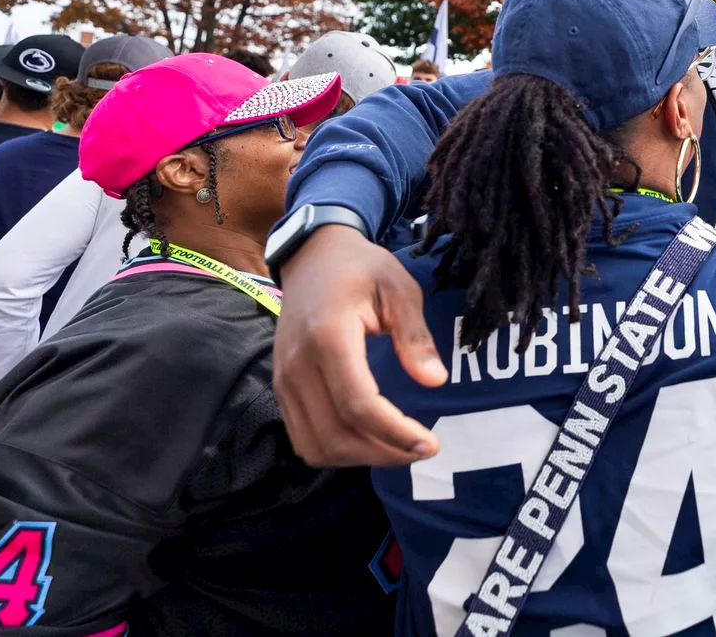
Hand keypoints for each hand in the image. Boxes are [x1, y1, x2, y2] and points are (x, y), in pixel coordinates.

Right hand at [273, 224, 446, 466]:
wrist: (312, 256)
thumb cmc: (361, 269)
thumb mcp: (398, 288)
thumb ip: (414, 335)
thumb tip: (434, 380)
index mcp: (328, 337)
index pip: (358, 405)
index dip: (395, 434)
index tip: (430, 443)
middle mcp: (298, 365)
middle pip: (336, 435)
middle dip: (383, 453)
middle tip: (422, 448)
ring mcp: (284, 379)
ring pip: (316, 445)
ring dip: (359, 457)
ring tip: (398, 447)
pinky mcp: (281, 387)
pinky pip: (303, 437)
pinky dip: (337, 449)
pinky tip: (370, 440)